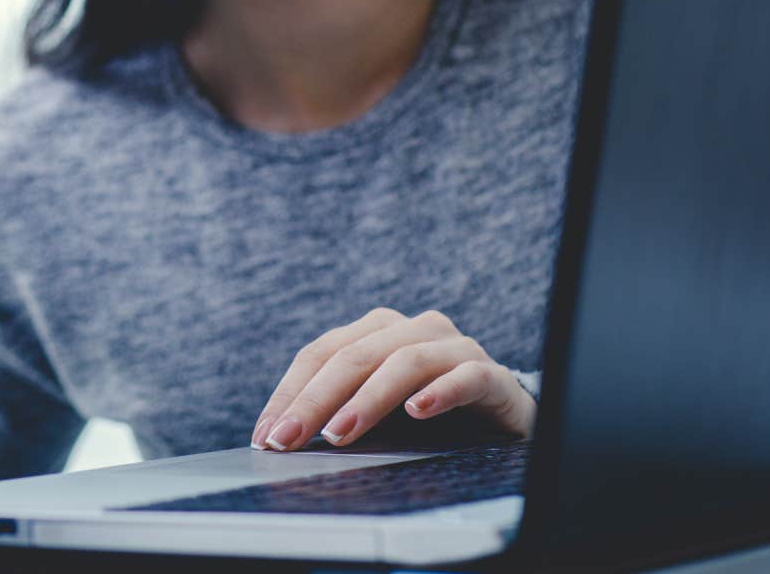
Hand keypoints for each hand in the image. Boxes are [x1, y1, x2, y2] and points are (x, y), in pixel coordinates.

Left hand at [250, 308, 534, 451]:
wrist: (505, 422)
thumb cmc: (429, 415)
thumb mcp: (377, 413)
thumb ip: (338, 414)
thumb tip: (280, 440)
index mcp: (378, 330)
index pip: (321, 353)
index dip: (289, 393)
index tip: (265, 434)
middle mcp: (414, 330)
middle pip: (355, 356)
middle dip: (315, 400)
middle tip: (288, 438)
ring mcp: (454, 348)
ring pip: (404, 362)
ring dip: (367, 399)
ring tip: (339, 432)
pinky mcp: (491, 375)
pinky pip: (465, 377)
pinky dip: (440, 392)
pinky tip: (418, 412)